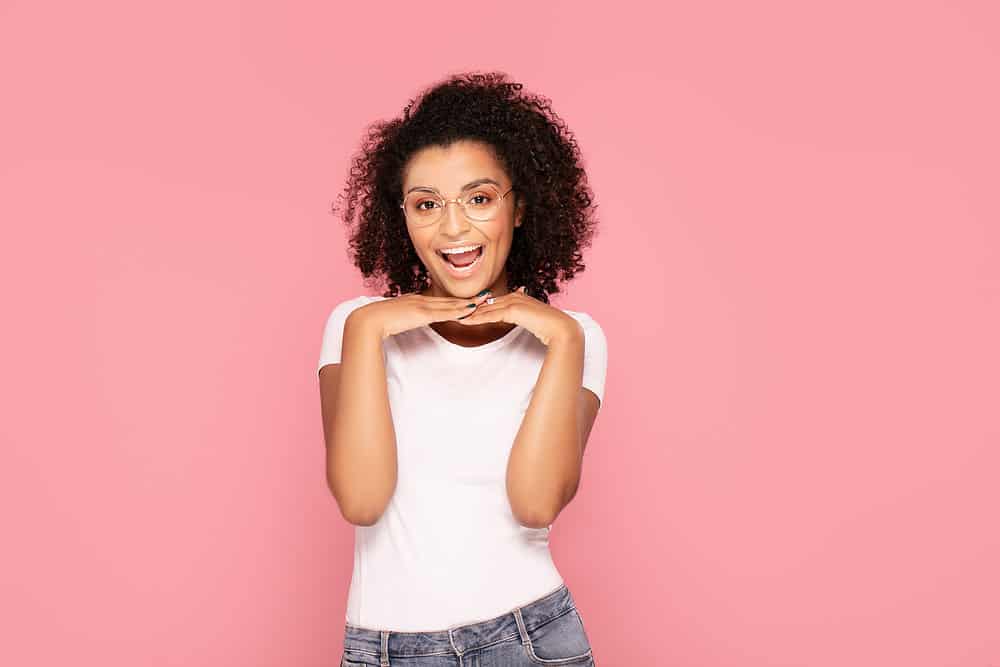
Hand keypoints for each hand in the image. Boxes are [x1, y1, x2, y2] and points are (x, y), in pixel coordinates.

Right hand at [355, 290, 493, 339]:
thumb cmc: (377, 321)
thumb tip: (410, 321)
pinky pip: (444, 313)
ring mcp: (423, 306)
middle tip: (487, 294)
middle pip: (450, 300)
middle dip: (470, 298)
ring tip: (485, 300)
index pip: (441, 301)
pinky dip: (458, 311)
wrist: (369, 320)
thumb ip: (405, 319)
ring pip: (451, 304)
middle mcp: (422, 300)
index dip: (457, 299)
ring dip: (469, 303)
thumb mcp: (396, 319)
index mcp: (416, 301)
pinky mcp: (422, 314)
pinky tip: (470, 310)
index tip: (472, 298)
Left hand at [456, 286, 581, 346]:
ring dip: (470, 313)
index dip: (480, 307)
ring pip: (487, 308)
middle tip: (454, 312)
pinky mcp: (513, 310)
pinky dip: (477, 318)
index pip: (495, 302)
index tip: (466, 311)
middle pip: (488, 303)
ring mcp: (514, 302)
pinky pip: (491, 315)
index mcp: (520, 297)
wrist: (561, 328)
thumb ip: (526, 318)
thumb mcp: (534, 321)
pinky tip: (466, 322)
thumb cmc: (551, 328)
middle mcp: (516, 296)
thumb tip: (522, 320)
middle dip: (471, 308)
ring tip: (455, 317)